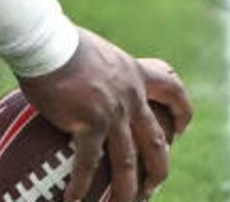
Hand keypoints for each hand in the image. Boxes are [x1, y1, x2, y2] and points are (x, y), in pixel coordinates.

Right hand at [19, 33, 189, 201]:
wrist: (46, 43)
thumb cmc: (60, 43)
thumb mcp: (97, 52)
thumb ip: (104, 71)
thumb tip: (90, 82)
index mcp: (135, 74)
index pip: (173, 90)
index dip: (182, 112)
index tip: (181, 131)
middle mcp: (131, 95)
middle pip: (156, 140)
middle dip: (158, 170)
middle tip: (152, 188)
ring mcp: (114, 112)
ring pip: (128, 162)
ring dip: (126, 190)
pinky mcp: (90, 122)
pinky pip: (89, 163)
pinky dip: (81, 185)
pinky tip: (72, 200)